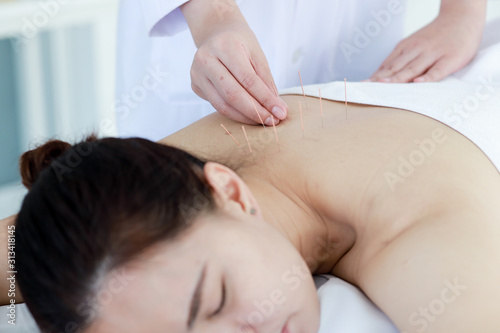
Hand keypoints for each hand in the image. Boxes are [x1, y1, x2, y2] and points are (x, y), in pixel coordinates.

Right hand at [181, 0, 287, 125]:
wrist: (215, 32)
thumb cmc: (239, 42)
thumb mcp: (257, 54)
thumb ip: (266, 80)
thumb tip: (276, 107)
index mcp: (225, 46)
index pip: (248, 80)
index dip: (265, 99)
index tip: (281, 112)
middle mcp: (206, 59)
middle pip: (233, 95)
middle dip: (255, 112)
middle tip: (272, 122)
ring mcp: (196, 73)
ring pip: (222, 105)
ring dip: (245, 117)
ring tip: (262, 121)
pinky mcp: (195, 85)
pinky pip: (216, 104)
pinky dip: (234, 113)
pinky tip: (248, 114)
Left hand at [369, 7, 485, 82]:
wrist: (462, 16)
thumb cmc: (434, 37)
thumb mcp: (412, 44)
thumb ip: (397, 61)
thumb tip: (377, 78)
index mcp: (405, 48)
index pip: (386, 66)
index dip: (373, 78)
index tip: (360, 88)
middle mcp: (416, 50)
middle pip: (395, 68)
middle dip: (380, 80)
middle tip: (365, 90)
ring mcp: (433, 54)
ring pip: (412, 69)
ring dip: (397, 78)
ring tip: (383, 87)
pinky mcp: (450, 59)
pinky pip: (438, 70)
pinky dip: (428, 77)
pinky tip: (418, 83)